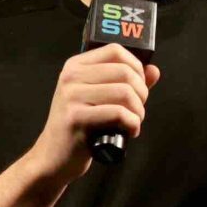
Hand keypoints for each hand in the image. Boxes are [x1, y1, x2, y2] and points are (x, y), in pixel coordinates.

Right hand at [29, 44, 160, 184]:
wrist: (52, 156)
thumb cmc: (79, 127)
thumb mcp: (99, 99)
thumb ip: (126, 82)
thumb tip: (153, 70)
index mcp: (75, 66)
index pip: (115, 50)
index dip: (136, 67)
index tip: (138, 86)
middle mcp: (71, 77)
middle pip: (125, 72)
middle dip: (141, 93)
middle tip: (137, 110)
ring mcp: (71, 97)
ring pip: (124, 92)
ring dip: (138, 111)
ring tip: (133, 122)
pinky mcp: (75, 118)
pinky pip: (118, 114)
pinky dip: (132, 124)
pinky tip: (129, 132)